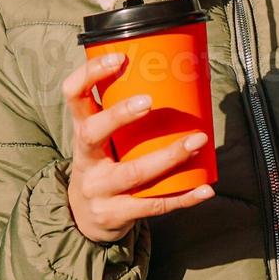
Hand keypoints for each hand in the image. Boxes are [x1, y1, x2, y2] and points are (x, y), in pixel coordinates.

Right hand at [62, 52, 214, 243]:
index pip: (73, 96)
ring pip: (133, 172)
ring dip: (168, 156)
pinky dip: (183, 198)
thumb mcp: (102, 139)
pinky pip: (152, 205)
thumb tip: (175, 76)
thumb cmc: (105, 165)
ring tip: (197, 140)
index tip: (118, 59)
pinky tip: (204, 190)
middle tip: (149, 101)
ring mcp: (98, 189)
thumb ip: (123, 113)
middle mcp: (85, 159)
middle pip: (93, 133)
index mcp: (81, 131)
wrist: (85, 220)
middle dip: (119, 116)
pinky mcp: (115, 214)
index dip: (89, 75)